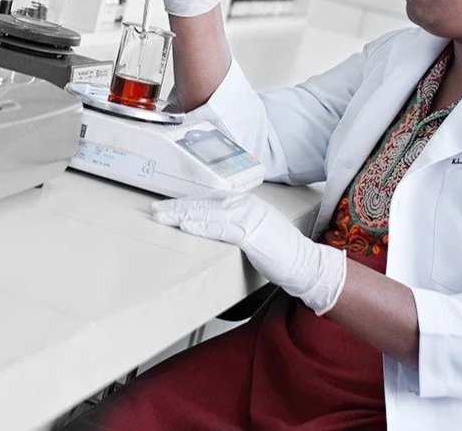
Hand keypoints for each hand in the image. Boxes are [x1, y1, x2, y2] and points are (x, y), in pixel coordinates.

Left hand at [152, 192, 346, 314]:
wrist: (305, 262)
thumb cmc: (280, 250)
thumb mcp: (255, 229)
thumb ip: (235, 223)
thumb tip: (212, 225)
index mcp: (245, 202)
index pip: (208, 199)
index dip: (185, 201)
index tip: (166, 205)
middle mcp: (245, 205)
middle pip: (204, 203)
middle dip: (177, 206)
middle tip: (156, 210)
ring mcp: (249, 218)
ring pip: (208, 213)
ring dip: (183, 214)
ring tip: (163, 217)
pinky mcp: (251, 234)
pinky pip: (221, 229)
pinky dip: (202, 227)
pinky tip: (187, 226)